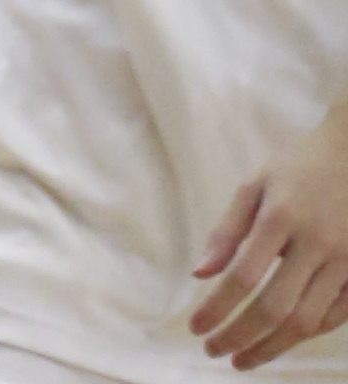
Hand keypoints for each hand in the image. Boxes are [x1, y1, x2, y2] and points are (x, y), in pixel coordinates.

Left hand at [194, 114, 347, 366]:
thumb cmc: (298, 168)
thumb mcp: (256, 184)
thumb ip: (228, 230)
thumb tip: (200, 275)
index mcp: (281, 216)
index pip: (244, 276)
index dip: (218, 308)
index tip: (195, 328)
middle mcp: (315, 244)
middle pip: (275, 308)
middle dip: (240, 336)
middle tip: (214, 352)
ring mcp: (344, 262)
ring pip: (305, 322)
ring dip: (271, 348)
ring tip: (242, 359)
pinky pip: (334, 318)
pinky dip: (305, 336)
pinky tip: (281, 342)